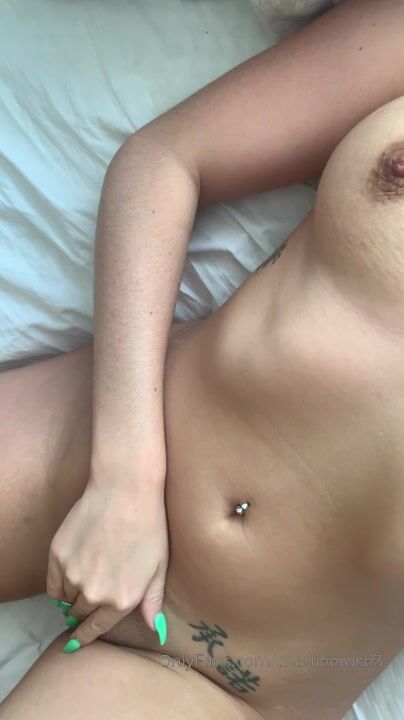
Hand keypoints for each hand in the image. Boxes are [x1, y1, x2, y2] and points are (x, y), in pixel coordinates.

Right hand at [47, 470, 168, 651]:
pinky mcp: (58, 556)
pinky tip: (70, 572)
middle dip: (85, 610)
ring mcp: (73, 575)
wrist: (125, 490)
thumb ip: (152, 601)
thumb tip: (154, 630)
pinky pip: (53, 583)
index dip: (85, 636)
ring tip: (87, 574)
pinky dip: (59, 583)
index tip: (77, 641)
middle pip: (80, 613)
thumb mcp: (158, 566)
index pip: (96, 629)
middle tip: (92, 595)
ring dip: (74, 594)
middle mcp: (94, 594)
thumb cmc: (150, 526)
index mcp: (121, 601)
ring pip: (66, 598)